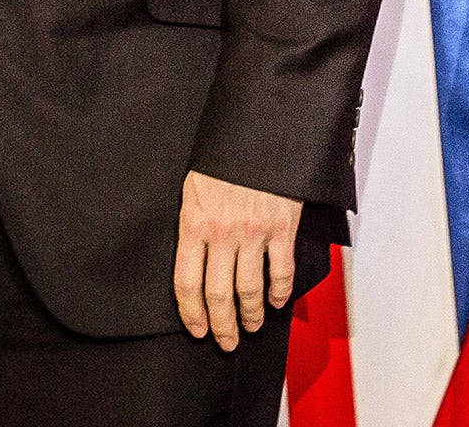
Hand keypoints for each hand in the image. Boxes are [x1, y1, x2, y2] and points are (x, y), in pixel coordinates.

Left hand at [172, 170, 302, 350]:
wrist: (260, 129)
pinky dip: (281, 291)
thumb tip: (194, 254)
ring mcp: (253, 232)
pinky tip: (278, 301)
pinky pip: (281, 270)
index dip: (191, 313)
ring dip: (251, 314)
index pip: (186, 283)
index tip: (197, 329)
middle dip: (222, 325)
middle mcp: (222, 232)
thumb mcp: (194, 186)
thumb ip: (194, 221)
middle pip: (218, 295)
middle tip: (226, 341)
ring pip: (250, 290)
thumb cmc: (225, 154)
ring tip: (252, 325)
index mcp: (194, 222)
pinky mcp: (282, 227)